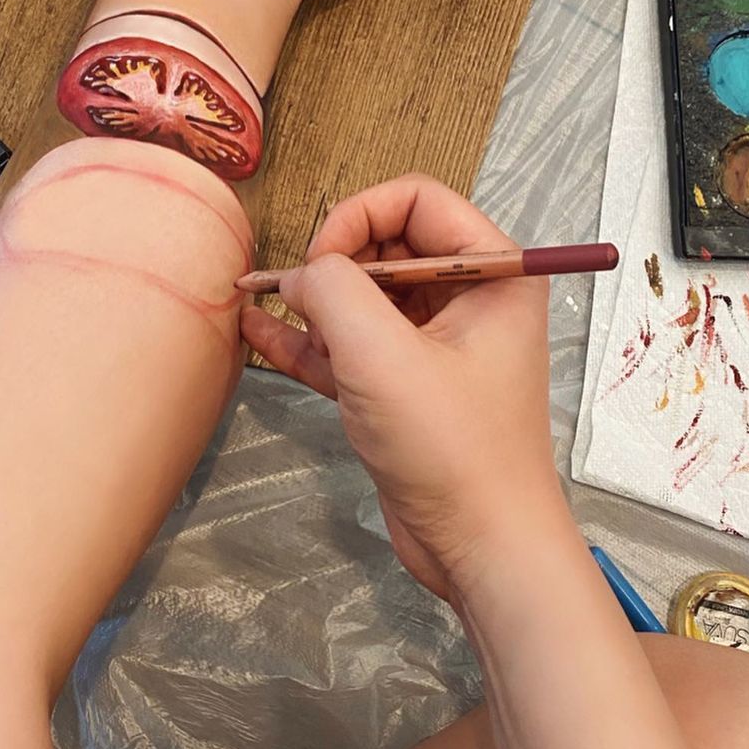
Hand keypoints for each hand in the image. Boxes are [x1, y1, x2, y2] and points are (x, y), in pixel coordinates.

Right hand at [241, 175, 560, 600]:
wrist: (483, 550)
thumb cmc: (453, 448)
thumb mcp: (382, 356)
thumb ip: (332, 291)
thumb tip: (298, 274)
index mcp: (492, 271)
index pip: (416, 199)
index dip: (359, 216)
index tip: (321, 262)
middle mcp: (468, 297)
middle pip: (385, 244)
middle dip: (332, 262)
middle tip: (295, 293)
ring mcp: (434, 344)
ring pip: (363, 297)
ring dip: (312, 300)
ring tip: (255, 301)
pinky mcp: (404, 386)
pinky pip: (350, 345)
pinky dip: (308, 340)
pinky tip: (258, 332)